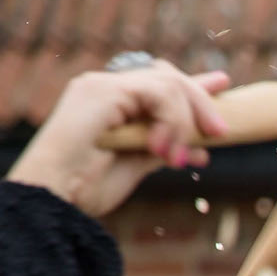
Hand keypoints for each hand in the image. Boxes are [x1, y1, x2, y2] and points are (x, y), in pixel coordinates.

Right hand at [6, 64, 231, 217]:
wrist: (52, 198)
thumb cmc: (84, 188)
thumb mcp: (134, 166)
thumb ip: (161, 150)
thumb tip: (198, 149)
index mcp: (112, 104)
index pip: (160, 85)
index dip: (194, 88)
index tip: (224, 89)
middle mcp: (105, 88)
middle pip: (167, 77)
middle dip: (201, 101)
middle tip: (221, 133)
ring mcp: (102, 86)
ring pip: (167, 84)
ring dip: (183, 122)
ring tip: (176, 158)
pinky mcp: (102, 91)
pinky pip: (156, 93)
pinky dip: (170, 122)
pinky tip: (162, 150)